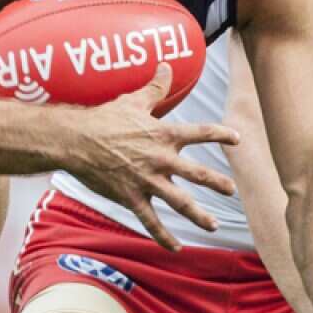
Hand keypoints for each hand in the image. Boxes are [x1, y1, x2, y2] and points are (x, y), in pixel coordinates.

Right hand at [67, 63, 240, 250]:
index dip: (221, 134)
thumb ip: (154, 87)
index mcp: (163, 135)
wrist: (75, 140)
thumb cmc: (103, 119)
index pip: (200, 133)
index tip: (237, 138)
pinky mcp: (132, 197)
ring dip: (199, 216)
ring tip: (213, 225)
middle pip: (197, 173)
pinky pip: (151, 221)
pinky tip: (176, 247)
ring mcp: (147, 180)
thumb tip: (166, 65)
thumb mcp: (132, 100)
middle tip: (231, 189)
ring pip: (180, 202)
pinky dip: (164, 236)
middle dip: (217, 182)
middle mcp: (161, 159)